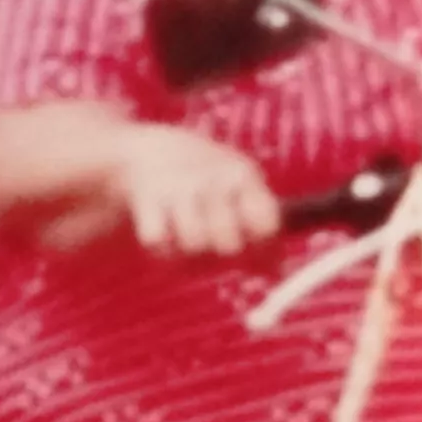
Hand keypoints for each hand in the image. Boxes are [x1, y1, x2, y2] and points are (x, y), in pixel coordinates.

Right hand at [111, 124, 279, 259]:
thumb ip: (259, 227)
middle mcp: (213, 179)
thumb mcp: (239, 188)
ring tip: (190, 242)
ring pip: (194, 245)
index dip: (263, 248)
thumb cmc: (205, 181)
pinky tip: (167, 236)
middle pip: (230, 244)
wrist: (148, 151)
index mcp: (242, 175)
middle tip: (217, 249)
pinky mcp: (147, 200)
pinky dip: (161, 248)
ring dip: (191, 255)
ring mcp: (178, 189)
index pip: (266, 224)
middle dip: (224, 257)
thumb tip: (274, 270)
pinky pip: (158, 241)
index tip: (255, 251)